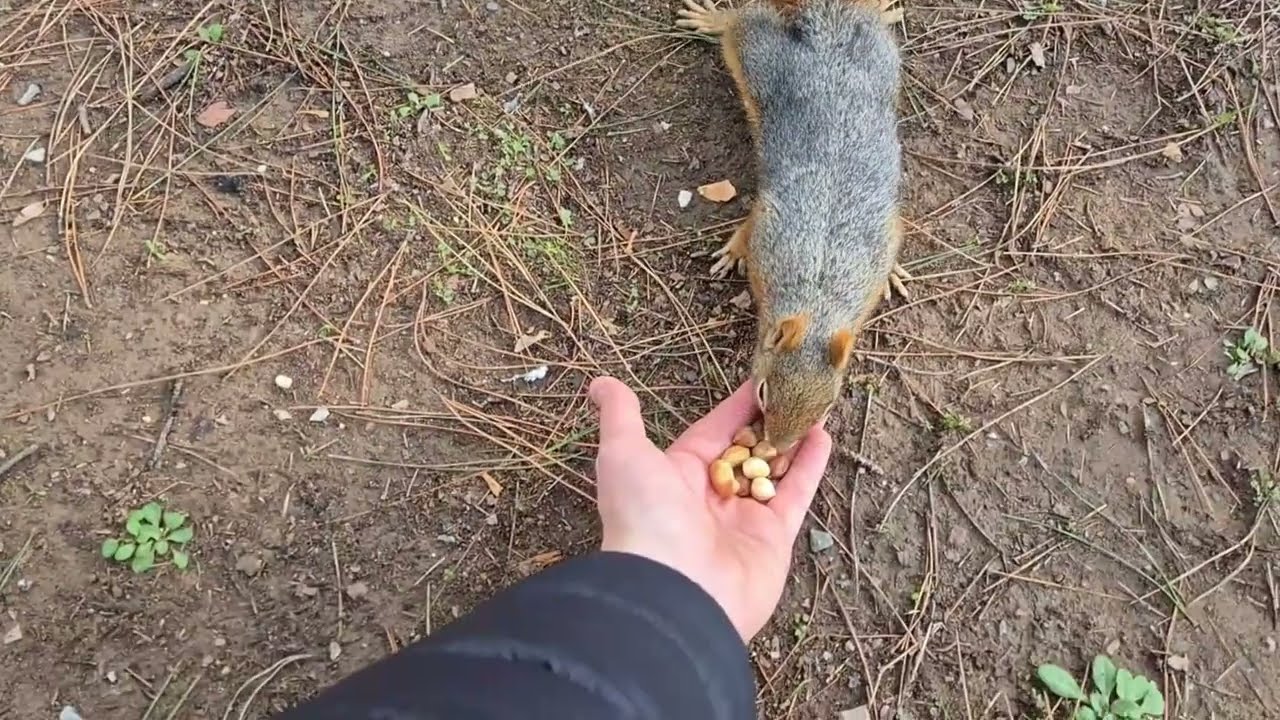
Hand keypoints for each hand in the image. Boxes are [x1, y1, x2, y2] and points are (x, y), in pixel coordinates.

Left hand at [588, 376, 831, 639]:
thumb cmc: (643, 517)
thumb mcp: (623, 454)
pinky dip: (810, 466)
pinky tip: (824, 435)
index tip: (761, 380)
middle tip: (795, 389)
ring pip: (774, 469)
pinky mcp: (774, 539)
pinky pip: (794, 495)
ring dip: (793, 438)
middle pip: (746, 451)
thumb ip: (620, 416)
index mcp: (675, 476)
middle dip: (769, 422)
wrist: (672, 590)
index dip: (736, 407)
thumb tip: (599, 384)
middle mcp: (710, 498)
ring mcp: (743, 519)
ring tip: (815, 406)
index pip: (712, 432)